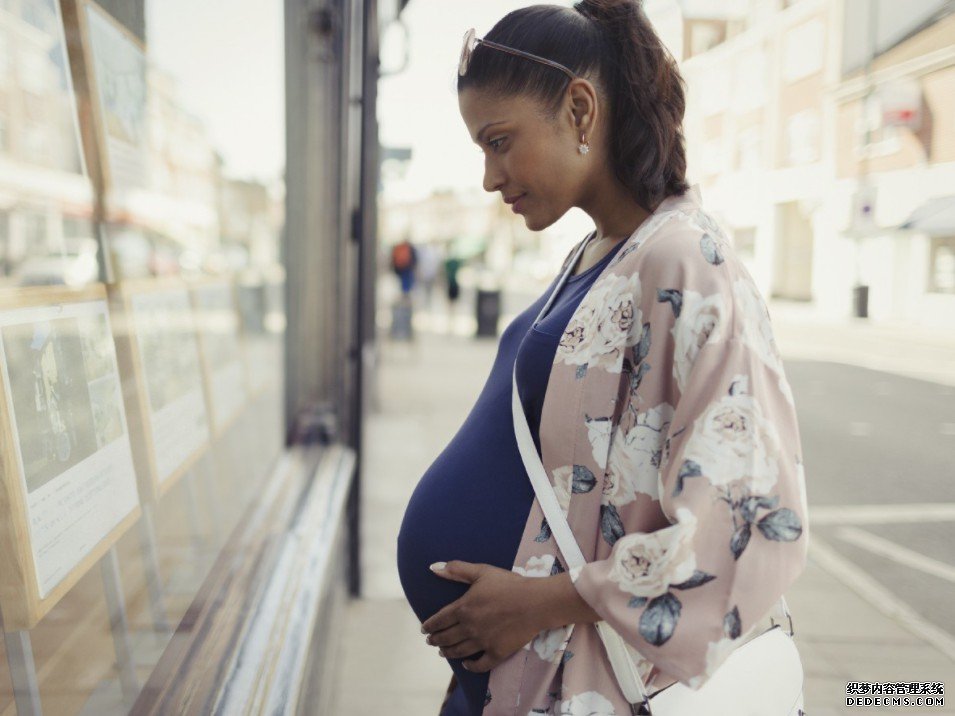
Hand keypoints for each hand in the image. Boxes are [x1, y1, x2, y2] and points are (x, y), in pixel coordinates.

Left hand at [420, 560, 549, 672]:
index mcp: (463, 608)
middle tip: (431, 641)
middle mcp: (469, 628)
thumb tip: (434, 567)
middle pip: (446, 638)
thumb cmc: (509, 584)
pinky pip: (479, 664)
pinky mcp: (497, 653)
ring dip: (447, 652)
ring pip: (459, 651)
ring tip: (442, 652)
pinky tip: (466, 664)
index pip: (439, 620)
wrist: (535, 602)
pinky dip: (470, 666)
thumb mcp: (481, 572)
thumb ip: (457, 570)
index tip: (424, 629)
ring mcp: (482, 642)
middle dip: (435, 640)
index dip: (430, 626)